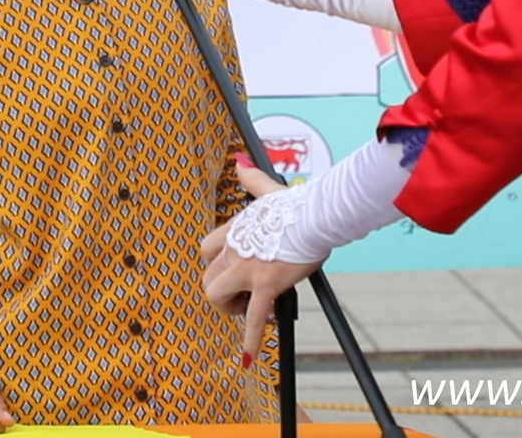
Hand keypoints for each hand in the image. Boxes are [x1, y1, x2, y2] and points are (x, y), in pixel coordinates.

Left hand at [199, 160, 320, 362]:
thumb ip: (251, 179)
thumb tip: (241, 162)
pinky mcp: (266, 285)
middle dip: (220, 292)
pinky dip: (250, 341)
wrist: (316, 215)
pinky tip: (247, 359)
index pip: (205, 250)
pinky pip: (253, 318)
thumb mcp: (267, 190)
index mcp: (234, 230)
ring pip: (216, 296)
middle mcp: (234, 249)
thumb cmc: (297, 204)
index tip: (231, 271)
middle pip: (207, 278)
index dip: (215, 264)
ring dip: (229, 308)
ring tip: (247, 310)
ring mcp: (247, 269)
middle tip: (242, 297)